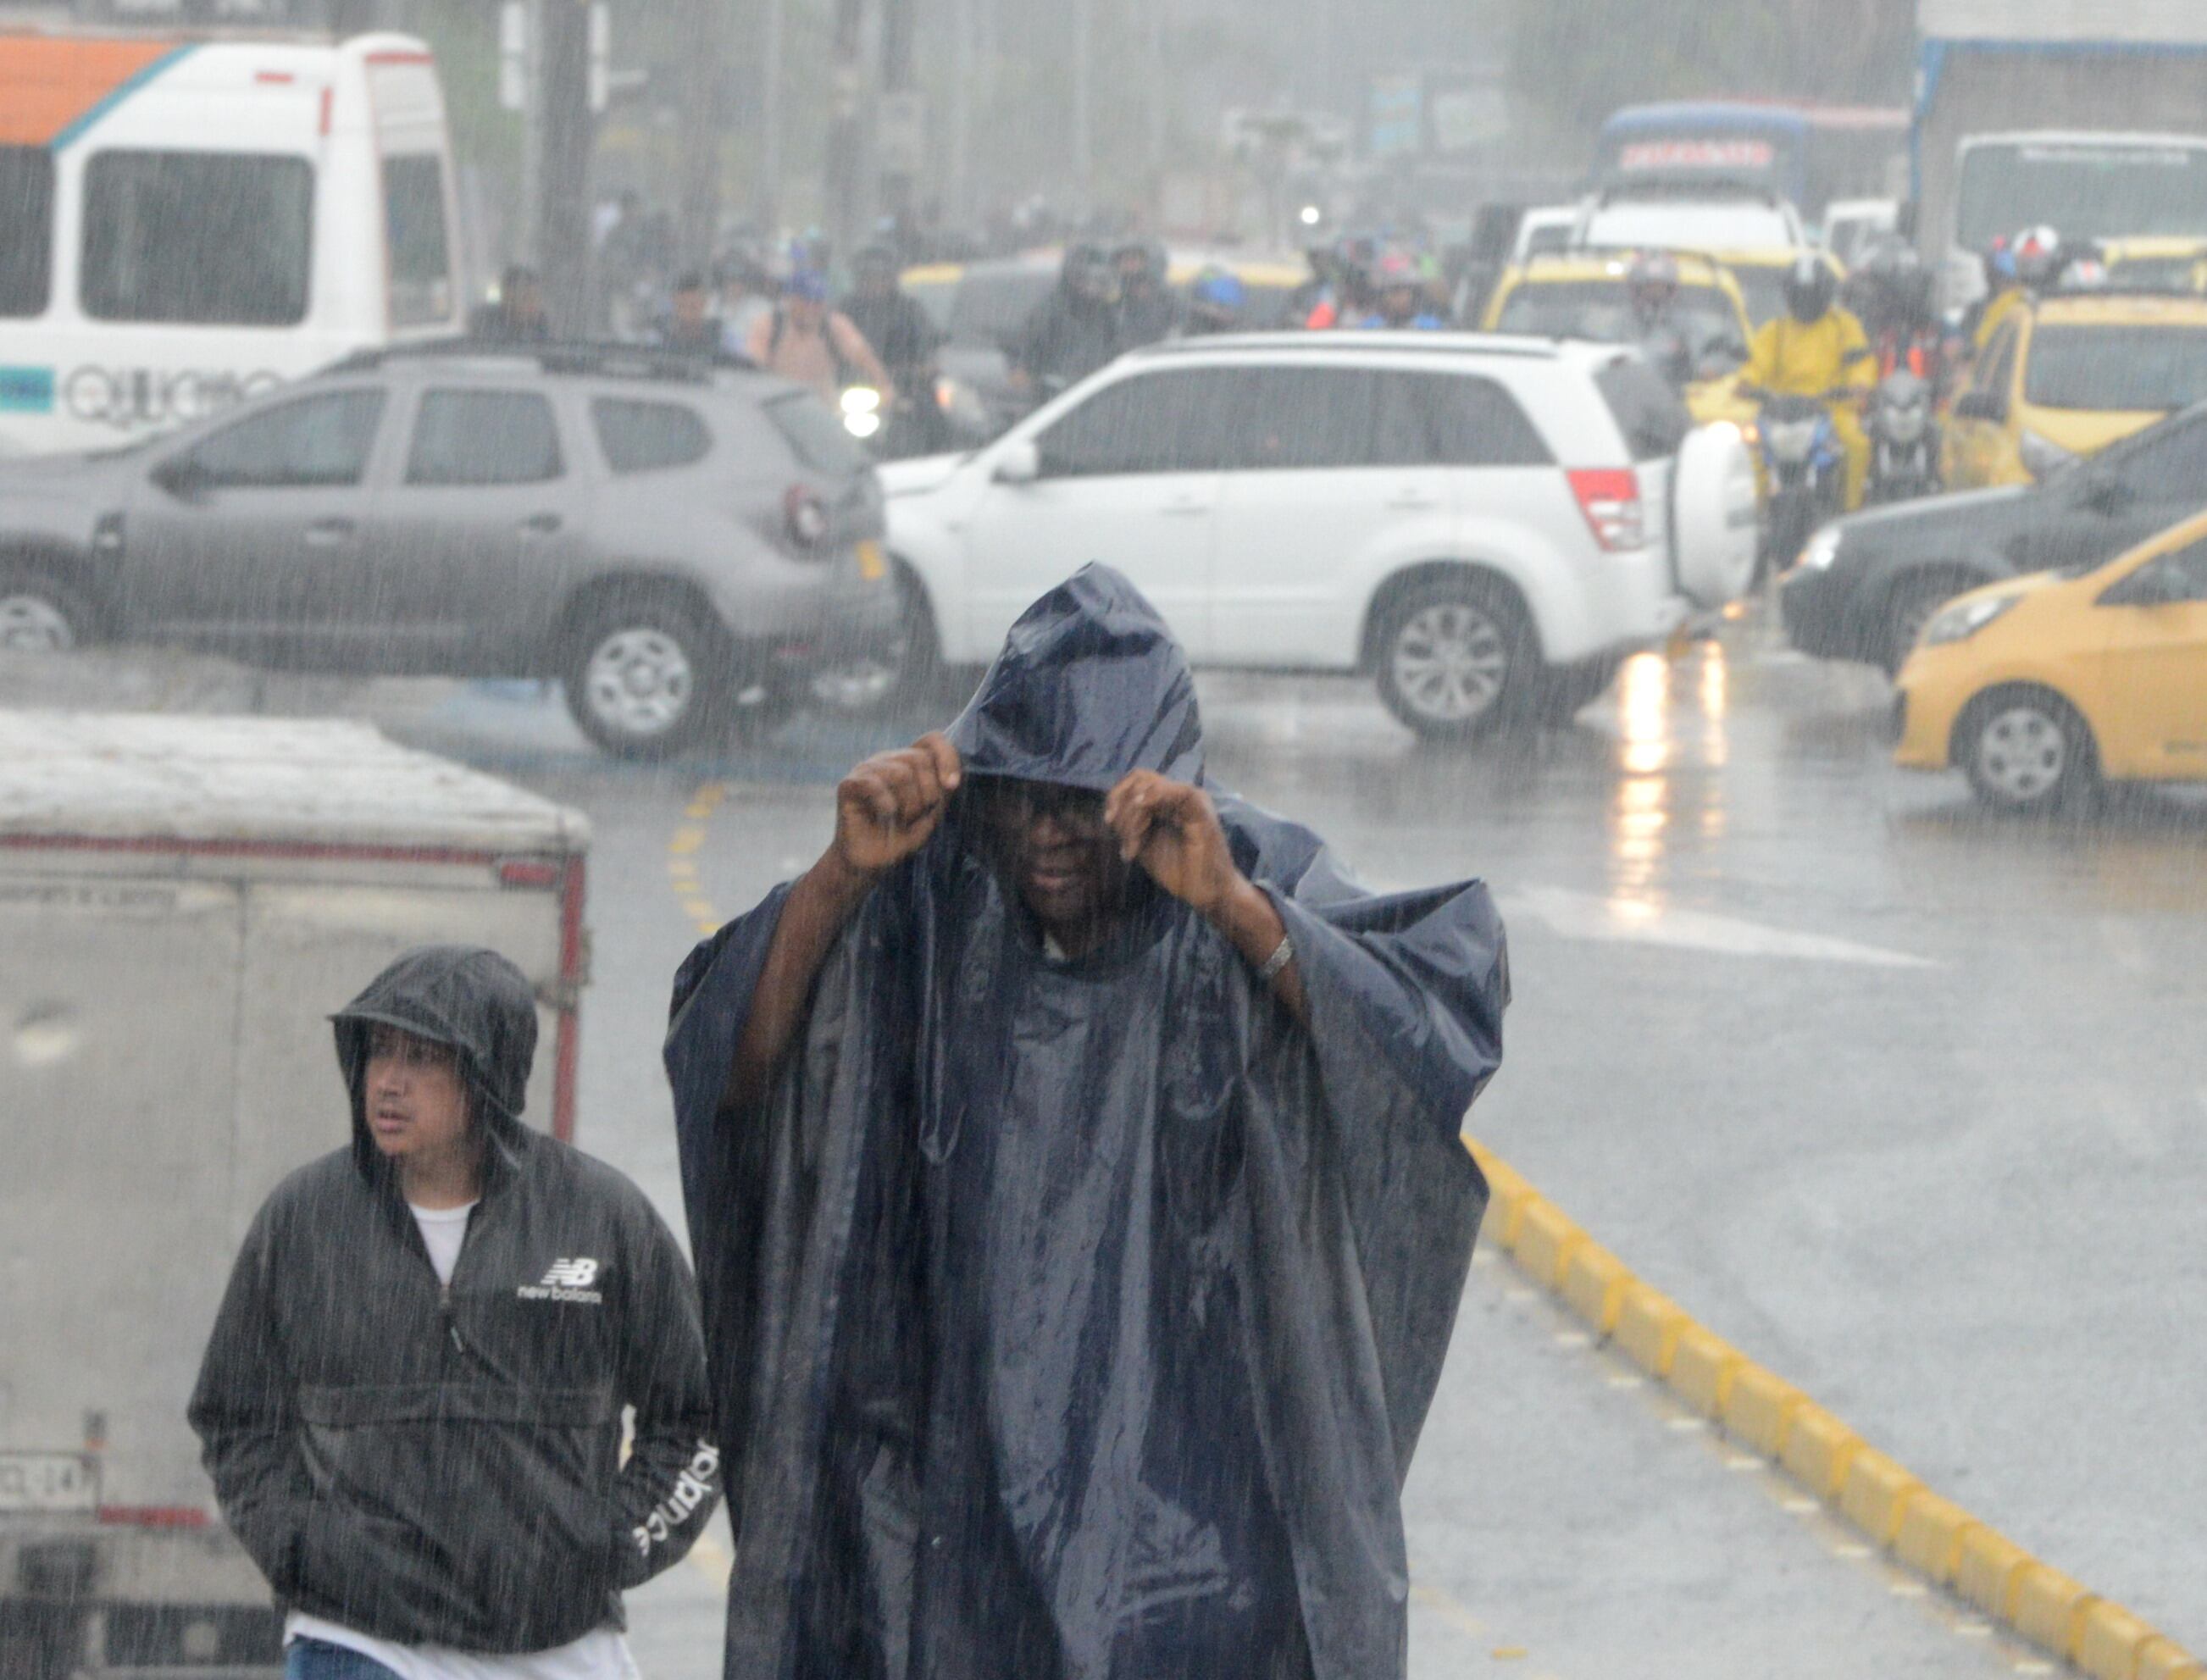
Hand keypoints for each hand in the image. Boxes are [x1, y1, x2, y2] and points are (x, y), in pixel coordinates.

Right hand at [832, 733, 961, 879]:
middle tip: (917, 815)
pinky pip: (874, 784)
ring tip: (901, 820)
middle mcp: (888, 760)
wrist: (870, 864)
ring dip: (908, 804)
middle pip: (919, 758)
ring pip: (901, 772)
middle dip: (927, 792)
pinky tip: (886, 815)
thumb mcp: (930, 815)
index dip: (947, 757)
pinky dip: (886, 804)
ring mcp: (867, 769)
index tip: (952, 786)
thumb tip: (950, 780)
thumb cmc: (901, 837)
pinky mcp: (849, 784)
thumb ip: (941, 793)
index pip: (932, 740)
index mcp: (909, 762)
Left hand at [1104, 771, 1241, 915]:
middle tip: (1126, 841)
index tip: (1108, 823)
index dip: (1116, 796)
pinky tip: (1145, 822)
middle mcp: (1178, 794)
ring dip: (1134, 815)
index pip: (1136, 781)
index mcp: (1165, 802)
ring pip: (1151, 785)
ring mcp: (1192, 799)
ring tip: (1136, 847)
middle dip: (1122, 805)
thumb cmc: (1179, 871)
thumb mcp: (1144, 845)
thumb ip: (1129, 826)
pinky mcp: (1202, 809)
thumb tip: (1111, 813)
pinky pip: (1178, 791)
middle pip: (1139, 777)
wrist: (1207, 893)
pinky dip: (1155, 798)